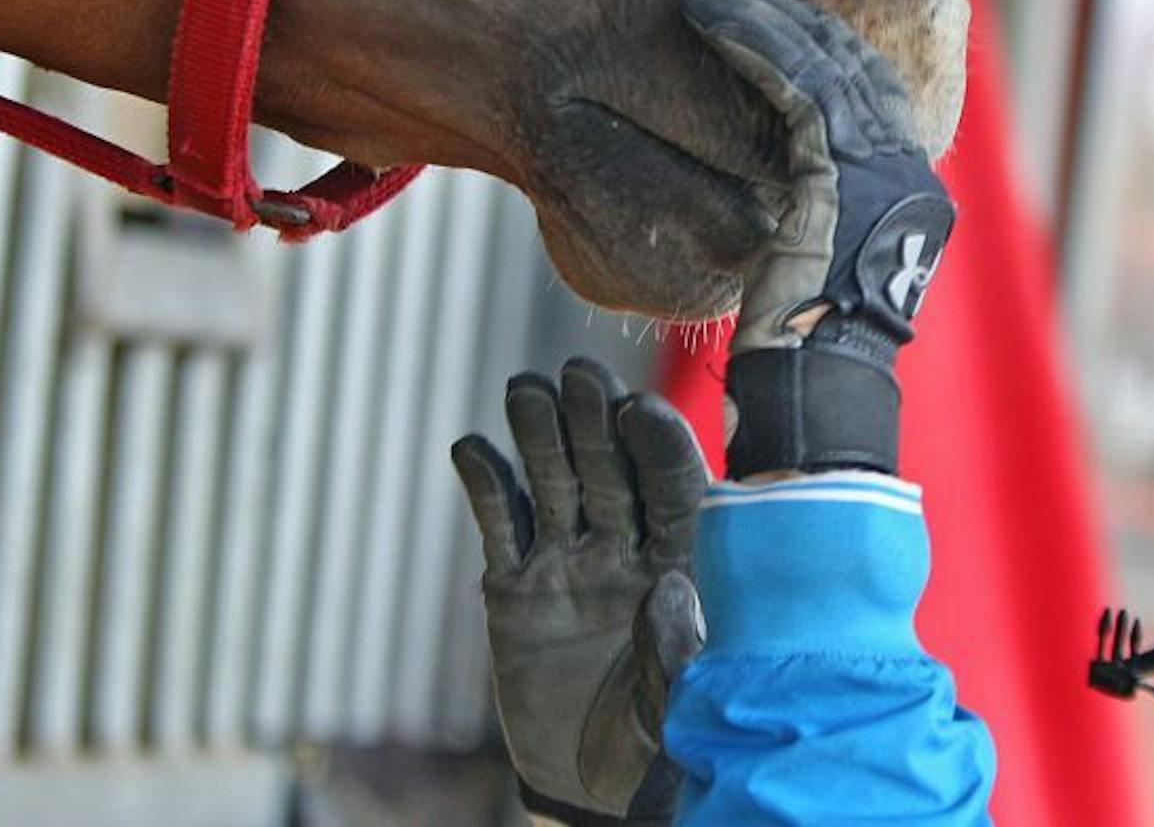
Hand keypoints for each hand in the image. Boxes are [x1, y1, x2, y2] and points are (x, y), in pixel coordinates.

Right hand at [452, 358, 708, 824]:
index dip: (659, 448)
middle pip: (611, 471)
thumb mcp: (677, 708)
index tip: (640, 409)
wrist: (590, 781)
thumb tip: (667, 586)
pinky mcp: (513, 588)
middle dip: (595, 422)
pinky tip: (472, 448)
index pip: (676, 491)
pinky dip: (487, 487)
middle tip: (579, 373)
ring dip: (541, 437)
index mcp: (681, 564)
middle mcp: (625, 549)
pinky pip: (501, 527)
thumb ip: (676, 652)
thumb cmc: (655, 743)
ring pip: (555, 484)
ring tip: (526, 389)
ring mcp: (567, 562)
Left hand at [683, 0, 955, 476]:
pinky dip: (755, 45)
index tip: (768, 18)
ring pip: (826, 63)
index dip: (822, 48)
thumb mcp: (806, 268)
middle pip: (855, 65)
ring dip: (763, 19)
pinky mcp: (844, 176)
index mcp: (910, 197)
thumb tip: (774, 188)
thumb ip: (807, 215)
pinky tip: (713, 22)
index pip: (871, 95)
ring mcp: (887, 174)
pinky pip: (799, 86)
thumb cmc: (793, 356)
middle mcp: (912, 176)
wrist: (808, 398)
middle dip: (792, 17)